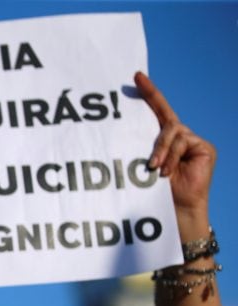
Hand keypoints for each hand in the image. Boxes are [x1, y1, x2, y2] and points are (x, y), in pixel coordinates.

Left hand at [135, 71, 215, 220]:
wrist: (175, 211)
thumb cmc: (153, 192)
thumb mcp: (141, 166)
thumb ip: (139, 148)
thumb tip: (120, 131)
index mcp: (161, 139)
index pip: (156, 111)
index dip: (149, 93)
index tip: (136, 76)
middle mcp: (178, 136)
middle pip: (165, 117)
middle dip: (152, 111)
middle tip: (139, 107)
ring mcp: (192, 141)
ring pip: (172, 131)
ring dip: (160, 150)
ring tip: (154, 168)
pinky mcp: (204, 148)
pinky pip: (183, 142)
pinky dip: (171, 156)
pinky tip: (165, 172)